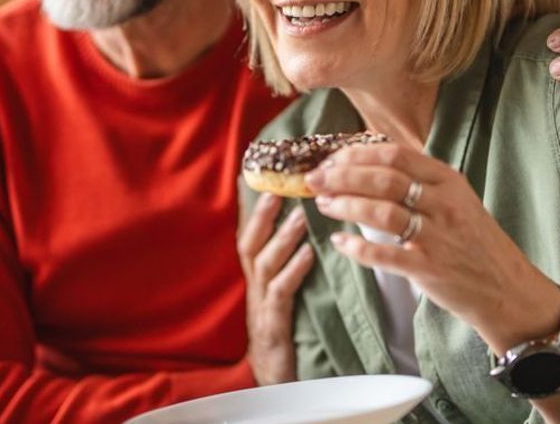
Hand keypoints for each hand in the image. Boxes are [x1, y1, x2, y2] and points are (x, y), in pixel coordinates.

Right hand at [237, 193, 314, 385]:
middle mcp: (253, 287)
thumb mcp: (282, 294)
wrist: (273, 380)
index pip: (250, 236)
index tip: (263, 180)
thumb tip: (309, 233)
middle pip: (249, 243)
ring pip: (265, 263)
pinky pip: (280, 292)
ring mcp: (260, 306)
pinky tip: (310, 255)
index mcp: (255, 278)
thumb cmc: (283, 331)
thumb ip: (289, 265)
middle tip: (279, 188)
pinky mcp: (273, 325)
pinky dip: (294, 270)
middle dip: (261, 215)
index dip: (253, 209)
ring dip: (282, 238)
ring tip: (300, 216)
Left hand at [306, 143, 559, 353]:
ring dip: (345, 205)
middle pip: (382, 178)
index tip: (330, 158)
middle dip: (341, 176)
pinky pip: (385, 254)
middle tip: (314, 179)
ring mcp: (437, 236)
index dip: (356, 154)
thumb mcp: (457, 200)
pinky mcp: (429, 268)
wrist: (507, 289)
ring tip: (323, 204)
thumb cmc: (475, 243)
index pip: (394, 154)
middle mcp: (444, 203)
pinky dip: (357, 247)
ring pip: (381, 211)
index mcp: (448, 180)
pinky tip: (339, 243)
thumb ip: (420, 182)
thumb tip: (369, 164)